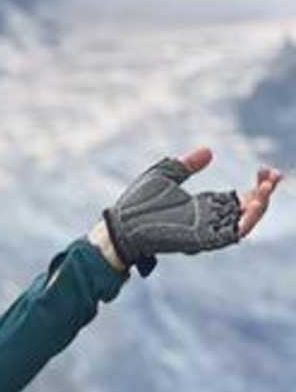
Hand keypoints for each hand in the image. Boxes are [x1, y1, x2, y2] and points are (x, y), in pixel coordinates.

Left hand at [96, 148, 282, 275]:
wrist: (119, 225)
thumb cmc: (136, 204)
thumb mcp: (165, 175)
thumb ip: (186, 164)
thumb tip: (208, 151)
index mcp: (204, 206)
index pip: (239, 199)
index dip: (257, 186)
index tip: (265, 170)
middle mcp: (209, 220)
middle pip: (247, 211)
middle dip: (264, 194)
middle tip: (272, 175)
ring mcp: (206, 231)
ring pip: (244, 224)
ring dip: (259, 207)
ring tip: (265, 189)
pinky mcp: (200, 240)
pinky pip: (230, 235)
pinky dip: (245, 222)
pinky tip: (253, 204)